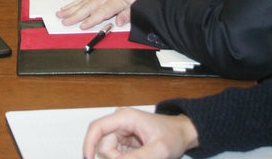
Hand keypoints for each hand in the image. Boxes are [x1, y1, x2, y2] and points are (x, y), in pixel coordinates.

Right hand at [56, 0, 128, 29]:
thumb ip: (128, 14)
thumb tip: (119, 23)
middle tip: (63, 20)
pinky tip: (73, 4)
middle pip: (89, 6)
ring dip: (73, 7)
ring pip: (86, 0)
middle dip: (75, 14)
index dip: (92, 20)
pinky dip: (80, 0)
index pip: (101, 12)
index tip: (82, 26)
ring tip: (62, 12)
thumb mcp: (139, 3)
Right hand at [83, 108, 198, 158]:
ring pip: (110, 151)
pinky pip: (117, 153)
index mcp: (124, 118)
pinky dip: (124, 158)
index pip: (97, 128)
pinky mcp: (125, 140)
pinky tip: (139, 157)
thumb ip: (138, 157)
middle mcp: (119, 122)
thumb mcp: (160, 150)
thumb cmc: (173, 136)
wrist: (183, 133)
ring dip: (120, 158)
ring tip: (142, 156)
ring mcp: (121, 131)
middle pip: (104, 144)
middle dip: (115, 157)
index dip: (89, 144)